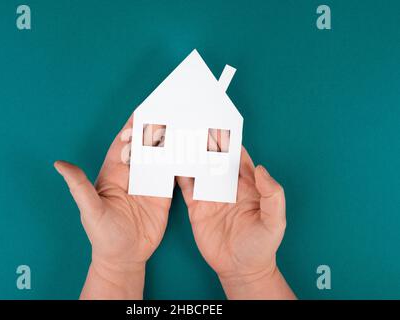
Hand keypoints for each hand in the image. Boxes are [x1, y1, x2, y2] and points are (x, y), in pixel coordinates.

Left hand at [55, 116, 170, 298]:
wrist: (124, 257)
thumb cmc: (103, 235)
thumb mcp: (90, 210)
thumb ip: (79, 187)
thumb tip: (59, 164)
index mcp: (114, 173)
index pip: (124, 144)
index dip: (131, 127)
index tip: (142, 110)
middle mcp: (132, 174)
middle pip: (144, 146)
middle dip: (154, 128)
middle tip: (169, 111)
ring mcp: (148, 184)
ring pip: (160, 157)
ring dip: (169, 142)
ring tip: (183, 125)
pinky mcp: (162, 195)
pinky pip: (172, 175)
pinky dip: (179, 162)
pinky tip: (189, 151)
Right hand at [177, 138, 294, 298]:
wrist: (241, 270)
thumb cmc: (262, 246)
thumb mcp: (274, 221)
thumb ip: (272, 194)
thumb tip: (260, 168)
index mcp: (247, 185)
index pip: (238, 157)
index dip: (230, 142)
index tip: (220, 125)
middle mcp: (227, 186)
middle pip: (215, 158)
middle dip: (206, 143)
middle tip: (194, 125)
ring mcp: (210, 196)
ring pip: (199, 168)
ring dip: (190, 155)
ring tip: (179, 138)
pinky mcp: (196, 207)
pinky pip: (186, 187)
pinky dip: (178, 174)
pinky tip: (170, 162)